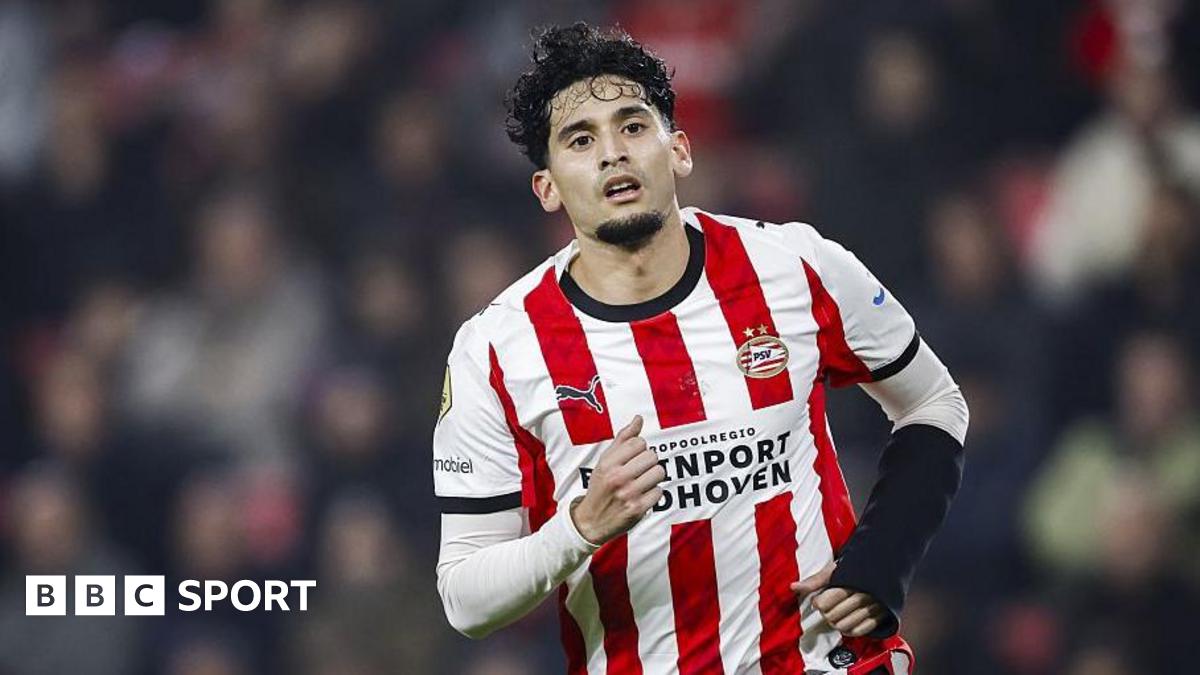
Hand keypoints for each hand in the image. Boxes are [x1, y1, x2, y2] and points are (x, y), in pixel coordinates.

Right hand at [570, 416, 664, 545]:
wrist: (591, 521)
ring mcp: (628, 494)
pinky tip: (642, 495)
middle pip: (652, 456)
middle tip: (638, 471)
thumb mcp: (605, 462)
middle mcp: (618, 477)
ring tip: (642, 482)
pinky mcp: (638, 509)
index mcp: (608, 463)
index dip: (640, 448)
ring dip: (653, 477)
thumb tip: (638, 419)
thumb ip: (622, 439)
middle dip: (648, 462)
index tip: (633, 458)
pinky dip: (653, 493)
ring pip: (659, 472)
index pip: (638, 442)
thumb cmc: (601, 487)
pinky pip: (659, 491)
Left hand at [790, 561, 888, 637]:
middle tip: (826, 608)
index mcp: (851, 582)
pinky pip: (862, 630)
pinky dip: (851, 630)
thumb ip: (816, 580)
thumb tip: (794, 587)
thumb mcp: (835, 569)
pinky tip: (846, 623)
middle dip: (826, 614)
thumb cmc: (857, 566)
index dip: (818, 603)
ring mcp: (874, 606)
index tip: (818, 601)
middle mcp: (864, 595)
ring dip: (836, 623)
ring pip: (846, 626)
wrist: (884, 563)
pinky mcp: (882, 615)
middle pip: (833, 616)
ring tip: (835, 615)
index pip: (826, 603)